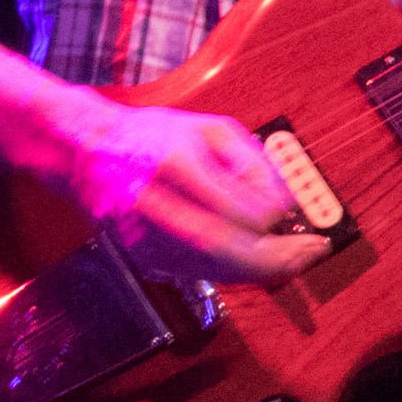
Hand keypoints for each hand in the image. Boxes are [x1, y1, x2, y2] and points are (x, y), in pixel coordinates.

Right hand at [70, 102, 332, 288]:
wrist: (90, 152)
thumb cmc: (154, 135)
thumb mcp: (209, 128)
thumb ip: (251, 161)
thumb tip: (285, 200)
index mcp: (174, 163)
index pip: (233, 206)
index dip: (270, 217)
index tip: (291, 213)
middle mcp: (156, 204)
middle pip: (223, 248)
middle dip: (275, 258)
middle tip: (311, 253)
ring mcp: (145, 237)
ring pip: (213, 269)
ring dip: (261, 271)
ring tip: (294, 261)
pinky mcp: (143, 258)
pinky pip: (199, 273)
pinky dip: (234, 272)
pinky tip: (258, 263)